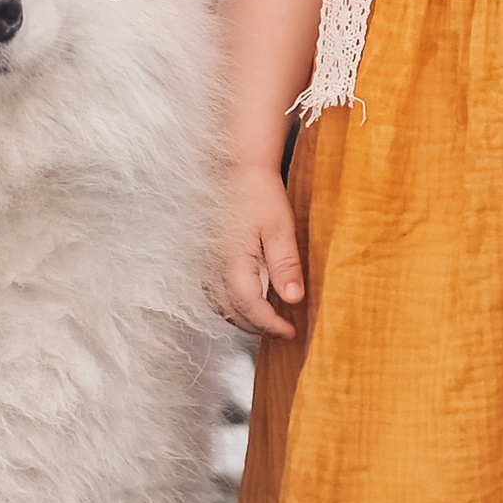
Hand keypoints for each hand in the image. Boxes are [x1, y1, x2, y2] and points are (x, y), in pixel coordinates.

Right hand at [218, 166, 303, 337]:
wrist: (238, 170)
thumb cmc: (259, 194)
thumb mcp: (281, 230)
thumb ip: (285, 266)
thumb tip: (293, 300)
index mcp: (233, 264)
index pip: (251, 309)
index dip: (271, 326)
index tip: (291, 332)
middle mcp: (215, 269)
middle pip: (234, 313)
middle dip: (259, 326)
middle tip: (284, 329)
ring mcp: (209, 265)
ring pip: (223, 307)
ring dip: (245, 318)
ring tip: (271, 318)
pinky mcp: (209, 259)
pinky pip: (217, 294)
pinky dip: (234, 305)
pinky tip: (252, 300)